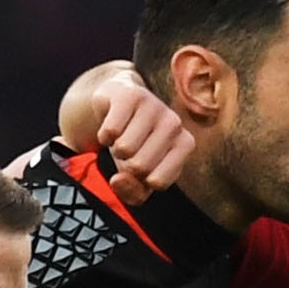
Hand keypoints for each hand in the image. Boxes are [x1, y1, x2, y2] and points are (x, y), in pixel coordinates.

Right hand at [91, 82, 196, 202]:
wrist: (119, 102)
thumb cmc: (135, 145)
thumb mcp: (138, 176)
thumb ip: (132, 193)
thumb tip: (117, 180)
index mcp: (185, 145)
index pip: (158, 182)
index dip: (140, 181)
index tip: (142, 167)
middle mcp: (175, 124)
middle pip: (139, 167)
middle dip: (126, 164)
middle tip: (130, 149)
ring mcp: (154, 106)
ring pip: (124, 148)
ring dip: (115, 147)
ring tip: (122, 136)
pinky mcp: (131, 95)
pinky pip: (110, 130)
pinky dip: (104, 135)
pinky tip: (112, 127)